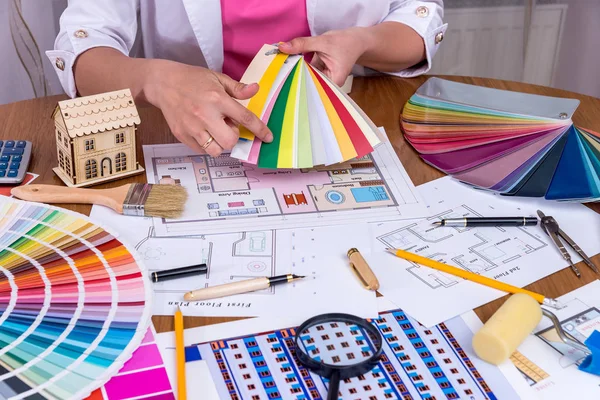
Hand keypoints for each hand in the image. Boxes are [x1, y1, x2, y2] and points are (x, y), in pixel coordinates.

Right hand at [144, 60, 272, 156]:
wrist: (162, 83)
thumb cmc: (192, 79)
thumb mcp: (217, 78)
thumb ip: (237, 88)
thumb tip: (256, 90)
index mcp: (217, 99)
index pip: (245, 118)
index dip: (260, 130)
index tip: (268, 137)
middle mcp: (204, 115)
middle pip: (230, 140)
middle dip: (234, 136)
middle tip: (227, 125)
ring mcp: (191, 127)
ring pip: (215, 150)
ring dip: (220, 143)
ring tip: (215, 130)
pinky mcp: (181, 135)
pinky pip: (201, 150)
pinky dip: (207, 145)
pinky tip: (204, 131)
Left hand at [278, 28, 367, 85]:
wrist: (356, 40)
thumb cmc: (345, 42)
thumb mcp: (322, 41)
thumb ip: (302, 44)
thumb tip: (282, 47)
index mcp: (333, 81)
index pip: (312, 85)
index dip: (297, 81)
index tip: (282, 77)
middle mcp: (329, 85)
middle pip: (308, 83)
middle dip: (295, 76)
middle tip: (277, 72)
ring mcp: (324, 80)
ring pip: (306, 77)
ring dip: (296, 71)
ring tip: (281, 69)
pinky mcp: (320, 74)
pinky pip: (307, 72)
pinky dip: (300, 67)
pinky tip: (289, 65)